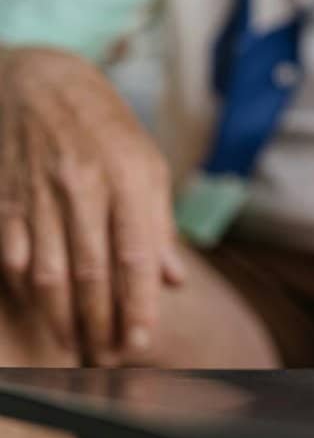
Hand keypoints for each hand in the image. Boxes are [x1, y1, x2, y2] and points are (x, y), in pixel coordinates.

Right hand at [0, 47, 184, 364]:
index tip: (141, 342)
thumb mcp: (148, 163)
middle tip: (110, 358)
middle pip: (91, 274)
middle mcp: (82, 187)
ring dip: (63, 319)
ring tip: (78, 348)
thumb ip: (159, 224)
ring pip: (49, 273)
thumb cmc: (105, 126)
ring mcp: (38, 193)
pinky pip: (13, 254)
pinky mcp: (4, 198)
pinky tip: (41, 313)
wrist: (39, 78)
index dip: (137, 305)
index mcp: (127, 178)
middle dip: (102, 324)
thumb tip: (173, 280)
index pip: (134, 257)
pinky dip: (26, 290)